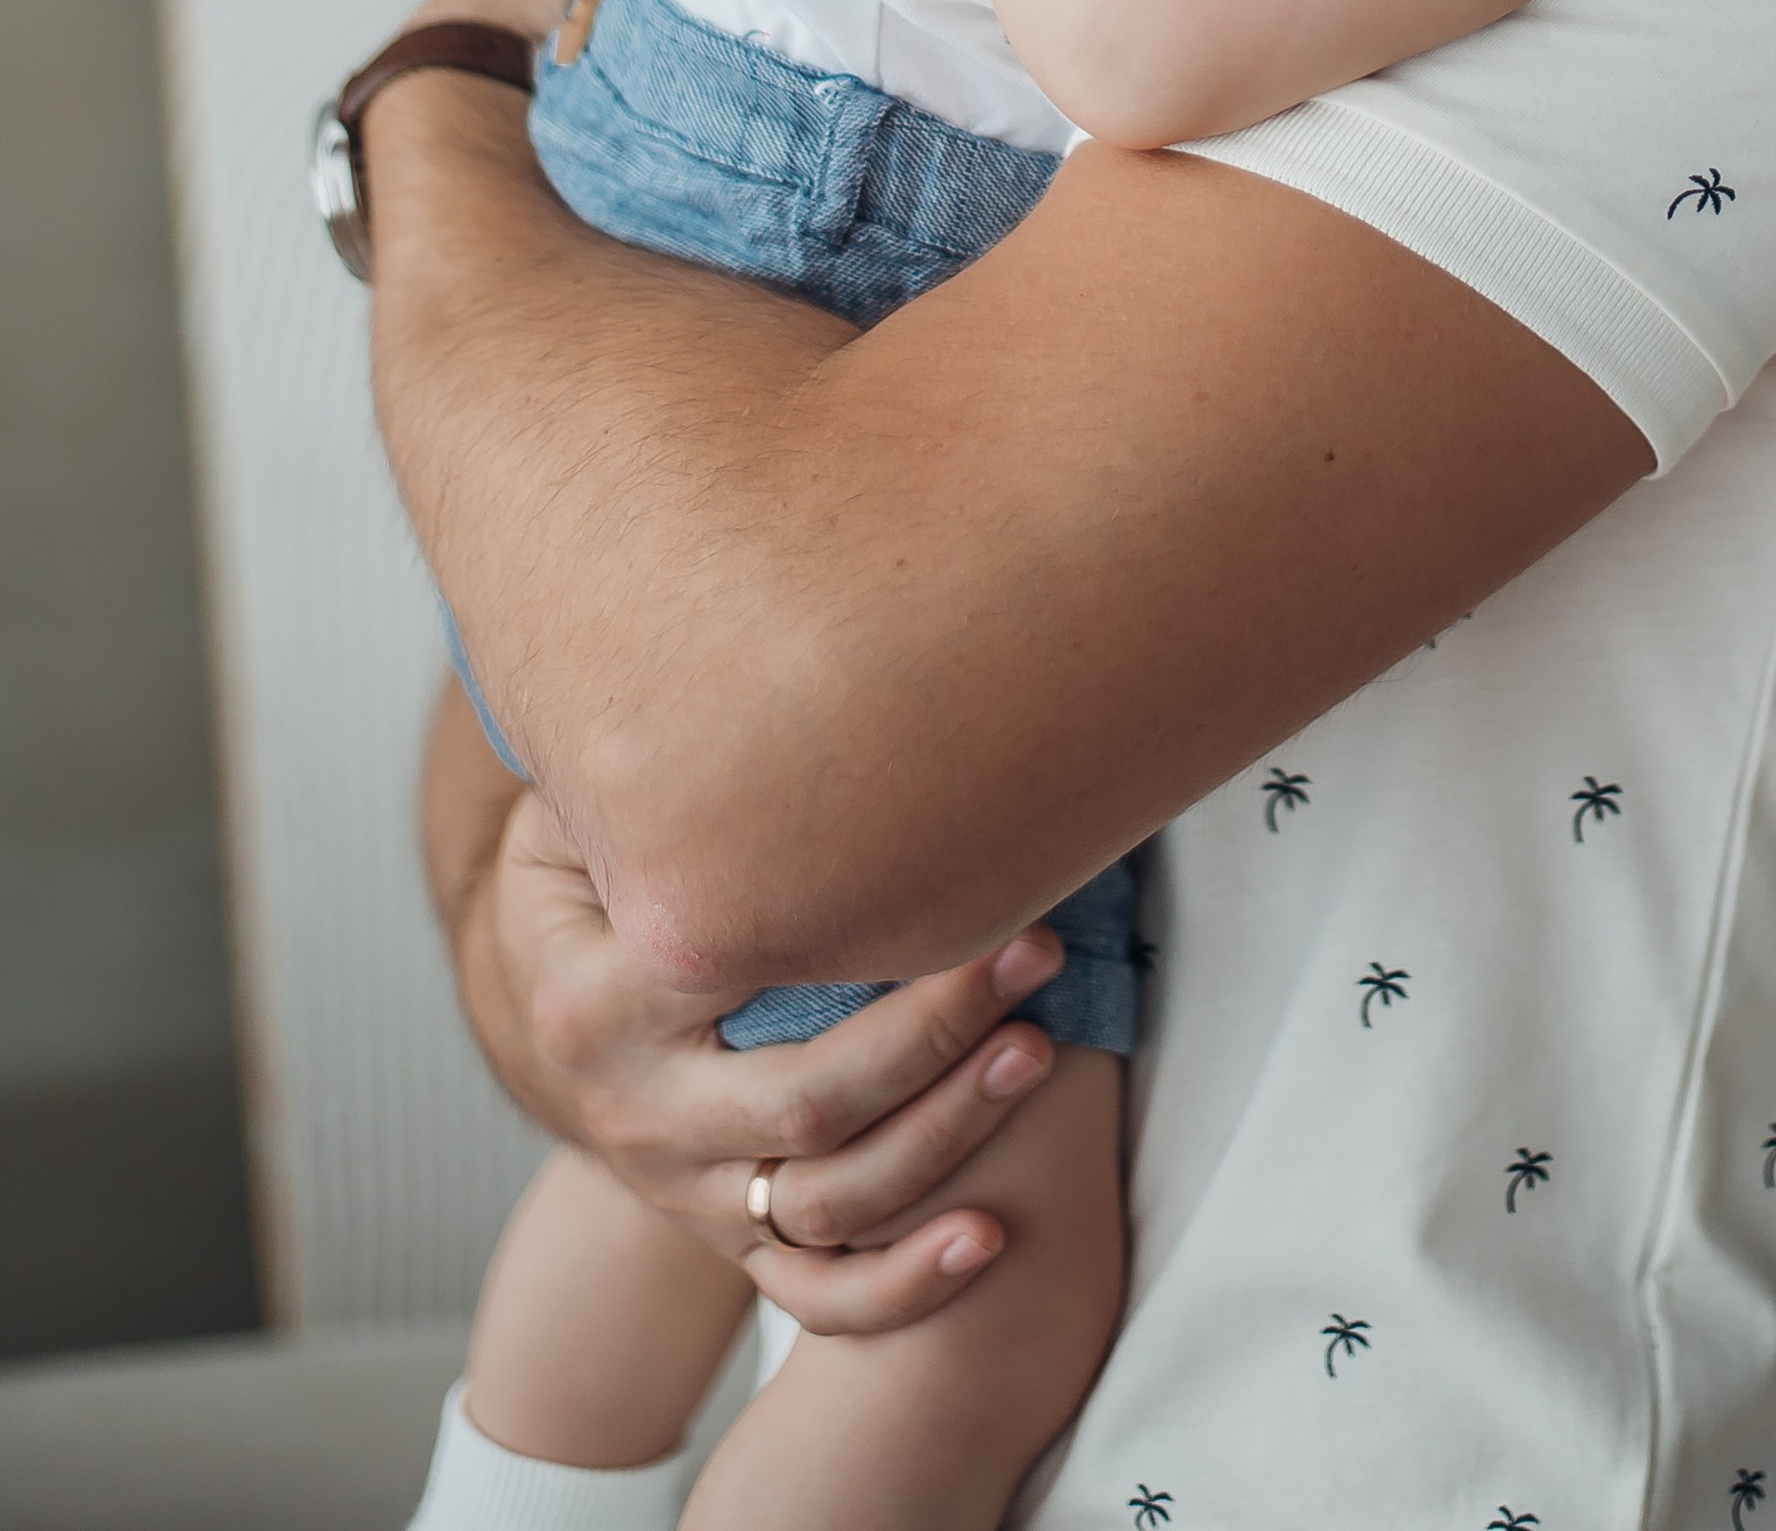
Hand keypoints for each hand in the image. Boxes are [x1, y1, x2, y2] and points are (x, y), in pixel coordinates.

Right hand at [450, 776, 1073, 1334]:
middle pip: (804, 1104)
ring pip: (824, 1203)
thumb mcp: (579, 817)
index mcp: (596, 1001)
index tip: (993, 888)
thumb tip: (745, 685)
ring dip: (943, 1140)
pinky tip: (985, 1242)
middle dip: (935, 1036)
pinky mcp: (724, 1235)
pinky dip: (899, 1288)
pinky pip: (811, 1293)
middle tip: (1039, 956)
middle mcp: (633, 1114)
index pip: (744, 980)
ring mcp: (681, 1189)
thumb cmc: (589, 876)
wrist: (534, 1009)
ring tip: (1037, 1056)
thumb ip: (641, 773)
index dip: (878, 946)